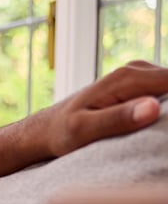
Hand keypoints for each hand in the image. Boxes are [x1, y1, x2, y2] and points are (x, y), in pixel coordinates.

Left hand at [33, 60, 167, 157]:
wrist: (48, 128)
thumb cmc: (62, 132)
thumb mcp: (84, 130)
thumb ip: (117, 119)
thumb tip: (152, 108)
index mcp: (127, 78)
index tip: (165, 125)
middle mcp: (136, 70)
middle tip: (161, 132)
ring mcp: (139, 75)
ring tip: (158, 130)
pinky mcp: (140, 85)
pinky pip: (164, 92)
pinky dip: (165, 107)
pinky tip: (156, 123)